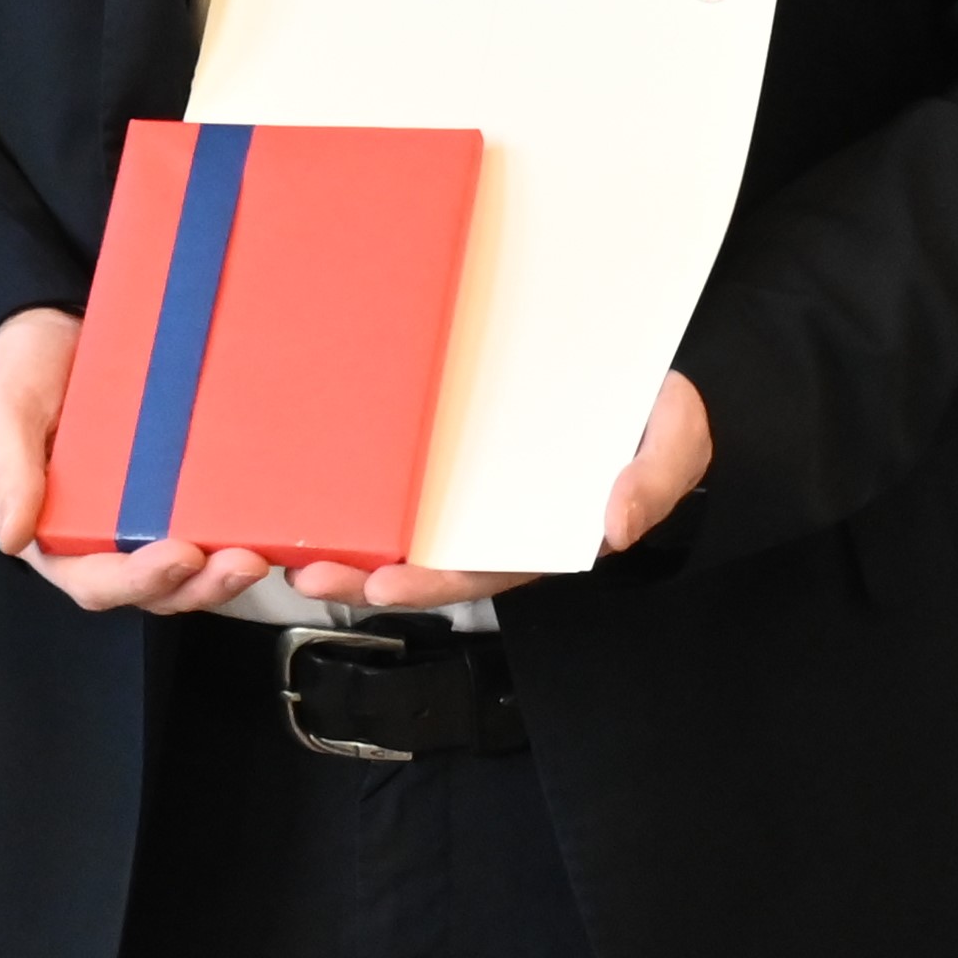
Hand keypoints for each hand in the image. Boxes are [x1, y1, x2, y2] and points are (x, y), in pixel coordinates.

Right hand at [0, 308, 287, 617]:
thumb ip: (5, 470)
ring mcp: (152, 517)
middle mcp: (110, 539)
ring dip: (228, 574)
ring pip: (194, 570)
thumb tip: (13, 536)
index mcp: (58, 535)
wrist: (55, 330)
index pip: (97, 580)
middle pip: (158, 588)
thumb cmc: (20, 378)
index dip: (139, 579)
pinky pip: (217, 522)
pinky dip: (248, 533)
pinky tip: (279, 526)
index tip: (178, 554)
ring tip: (263, 552)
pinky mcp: (186, 491)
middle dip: (201, 585)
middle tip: (242, 561)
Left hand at [266, 373, 716, 608]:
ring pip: (400, 517)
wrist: (649, 369)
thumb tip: (615, 530)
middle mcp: (494, 511)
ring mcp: (469, 478)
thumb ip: (650, 484)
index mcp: (539, 528)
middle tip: (308, 575)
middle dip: (364, 574)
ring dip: (346, 535)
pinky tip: (304, 472)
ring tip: (285, 544)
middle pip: (423, 555)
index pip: (479, 569)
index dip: (430, 584)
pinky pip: (400, 463)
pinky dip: (355, 476)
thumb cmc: (660, 416)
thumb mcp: (672, 446)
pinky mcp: (450, 433)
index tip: (384, 589)